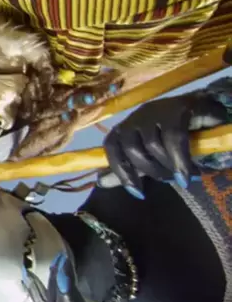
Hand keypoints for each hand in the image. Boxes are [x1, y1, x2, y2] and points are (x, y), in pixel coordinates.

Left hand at [97, 93, 227, 198]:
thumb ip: (128, 168)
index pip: (111, 147)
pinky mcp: (176, 109)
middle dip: (149, 170)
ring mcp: (154, 111)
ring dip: (167, 166)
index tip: (137, 192)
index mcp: (124, 128)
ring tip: (180, 176)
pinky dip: (179, 160)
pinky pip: (173, 138)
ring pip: (152, 145)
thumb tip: (100, 182)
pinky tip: (187, 174)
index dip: (120, 171)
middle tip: (168, 180)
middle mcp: (135, 118)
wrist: (202, 111)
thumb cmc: (172, 137)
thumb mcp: (149, 155)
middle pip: (131, 148)